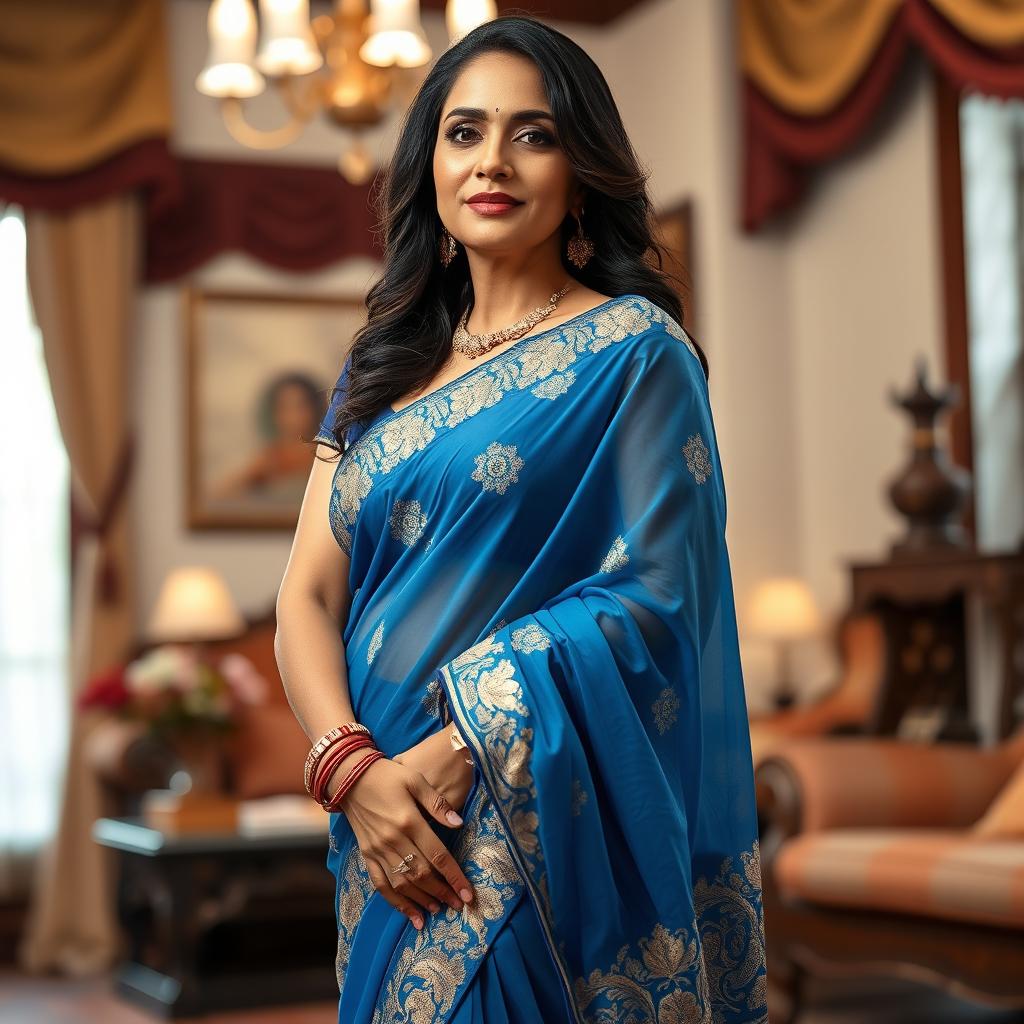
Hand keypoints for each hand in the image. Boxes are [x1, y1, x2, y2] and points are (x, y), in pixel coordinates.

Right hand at [325, 742, 475, 931]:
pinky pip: (381, 885)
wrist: (348, 777)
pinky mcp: (366, 855)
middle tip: (459, 905)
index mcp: (408, 821)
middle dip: (442, 892)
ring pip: (402, 884)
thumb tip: (459, 824)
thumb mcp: (415, 779)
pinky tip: (410, 914)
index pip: (437, 855)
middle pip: (422, 875)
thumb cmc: (387, 775)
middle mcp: (392, 841)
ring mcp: (377, 851)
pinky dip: (396, 902)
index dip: (454, 876)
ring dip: (422, 900)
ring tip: (438, 910)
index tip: (468, 894)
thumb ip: (437, 804)